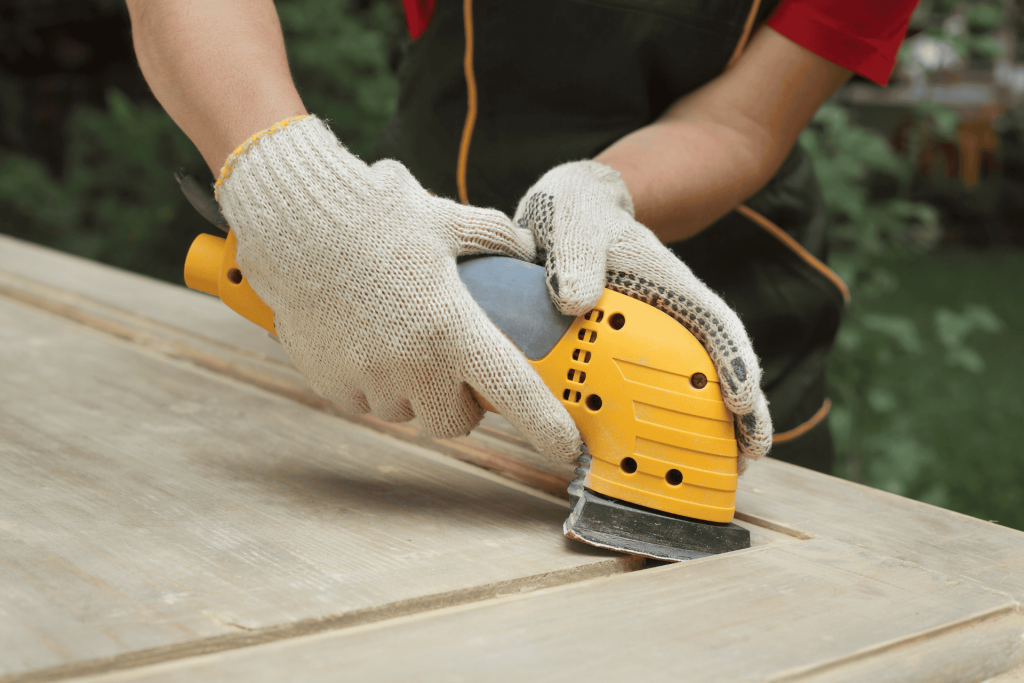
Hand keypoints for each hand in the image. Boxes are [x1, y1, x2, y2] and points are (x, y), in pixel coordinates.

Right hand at [216, 115, 580, 462]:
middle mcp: (414, 363)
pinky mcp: (332, 384)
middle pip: (459, 421)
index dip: (547, 427)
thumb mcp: (445, 219)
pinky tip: (364, 341)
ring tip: (400, 340)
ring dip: (415, 393)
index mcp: (453, 326)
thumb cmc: (374, 215)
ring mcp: (370, 378)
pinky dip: (372, 386)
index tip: (567, 449)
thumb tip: (525, 249)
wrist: (294, 222)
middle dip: (464, 404)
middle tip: (455, 368)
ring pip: (409, 413)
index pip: (515, 391)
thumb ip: (494, 237)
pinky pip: (365, 404)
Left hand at [513, 160, 771, 464]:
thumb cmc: (575, 211)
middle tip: (750, 455)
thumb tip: (574, 300)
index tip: (742, 399)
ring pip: (692, 381)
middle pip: (717, 362)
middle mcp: (668, 313)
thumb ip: (574, 252)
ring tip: (727, 469)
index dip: (734, 360)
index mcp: (667, 281)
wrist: (564, 211)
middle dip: (742, 409)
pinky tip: (655, 455)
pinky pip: (649, 388)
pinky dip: (660, 421)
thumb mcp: (571, 220)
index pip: (712, 321)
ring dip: (713, 424)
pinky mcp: (625, 349)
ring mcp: (652, 334)